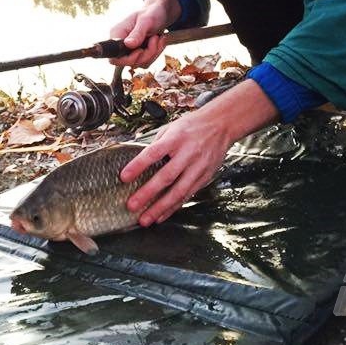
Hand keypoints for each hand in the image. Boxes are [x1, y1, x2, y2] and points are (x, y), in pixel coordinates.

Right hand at [109, 0, 179, 67]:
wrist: (160, 12)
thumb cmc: (152, 12)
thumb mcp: (146, 20)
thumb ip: (137, 33)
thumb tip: (128, 44)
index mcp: (117, 34)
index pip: (113, 57)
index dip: (126, 60)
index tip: (140, 50)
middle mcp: (120, 44)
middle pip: (129, 62)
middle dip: (146, 54)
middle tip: (155, 39)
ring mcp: (129, 50)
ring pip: (140, 63)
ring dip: (153, 53)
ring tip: (157, 38)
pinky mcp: (138, 53)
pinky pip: (146, 62)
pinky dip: (155, 53)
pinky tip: (159, 41)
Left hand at [120, 80, 278, 225]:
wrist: (221, 125)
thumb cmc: (192, 126)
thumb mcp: (171, 127)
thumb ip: (156, 144)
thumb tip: (138, 160)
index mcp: (176, 138)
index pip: (154, 153)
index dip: (138, 166)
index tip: (124, 177)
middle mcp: (188, 154)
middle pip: (166, 177)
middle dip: (147, 193)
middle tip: (132, 205)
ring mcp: (198, 167)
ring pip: (178, 192)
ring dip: (160, 208)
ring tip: (145, 219)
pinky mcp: (204, 177)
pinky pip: (187, 195)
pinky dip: (173, 207)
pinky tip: (161, 216)